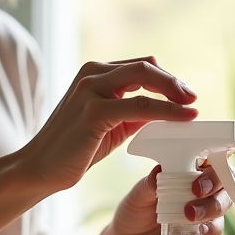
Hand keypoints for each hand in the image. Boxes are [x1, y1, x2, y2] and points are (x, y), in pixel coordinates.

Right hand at [20, 57, 197, 193]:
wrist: (41, 168)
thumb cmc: (74, 149)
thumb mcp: (110, 124)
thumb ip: (134, 112)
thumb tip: (166, 110)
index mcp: (94, 73)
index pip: (140, 66)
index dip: (167, 79)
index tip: (185, 96)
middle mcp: (91, 74)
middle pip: (145, 66)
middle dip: (174, 82)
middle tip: (193, 98)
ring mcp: (90, 90)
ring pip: (144, 78)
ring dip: (174, 92)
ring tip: (192, 107)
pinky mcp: (93, 112)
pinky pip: (140, 106)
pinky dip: (166, 111)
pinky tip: (182, 118)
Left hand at [107, 163, 232, 234]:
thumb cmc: (134, 213)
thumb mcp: (137, 196)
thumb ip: (150, 184)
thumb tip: (160, 170)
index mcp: (187, 171)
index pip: (210, 157)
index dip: (215, 158)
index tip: (203, 165)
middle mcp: (201, 189)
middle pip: (224, 179)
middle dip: (214, 183)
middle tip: (196, 190)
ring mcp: (205, 211)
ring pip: (223, 203)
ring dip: (211, 207)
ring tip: (189, 214)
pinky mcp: (204, 233)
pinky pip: (216, 229)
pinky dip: (210, 228)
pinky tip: (197, 230)